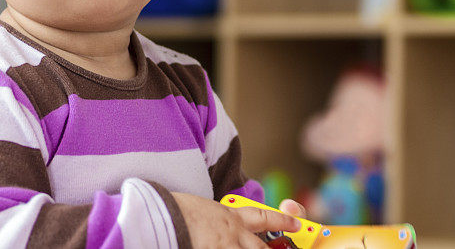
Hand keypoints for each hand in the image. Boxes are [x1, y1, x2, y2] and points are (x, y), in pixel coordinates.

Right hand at [172, 192, 301, 248]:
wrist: (158, 215)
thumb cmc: (172, 210)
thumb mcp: (201, 211)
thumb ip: (216, 222)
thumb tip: (217, 230)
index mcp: (229, 217)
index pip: (264, 217)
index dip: (283, 221)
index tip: (296, 223)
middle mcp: (232, 234)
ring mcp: (224, 248)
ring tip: (236, 247)